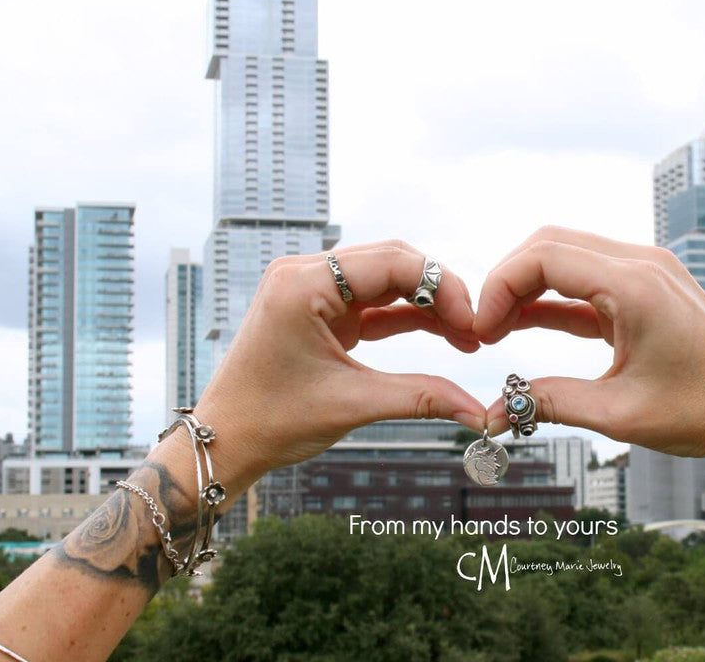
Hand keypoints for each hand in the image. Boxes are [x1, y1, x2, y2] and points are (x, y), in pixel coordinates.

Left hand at [181, 240, 487, 495]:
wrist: (226, 441)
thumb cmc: (271, 421)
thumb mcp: (352, 404)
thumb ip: (421, 397)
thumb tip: (478, 412)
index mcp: (303, 284)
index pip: (391, 262)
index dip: (440, 286)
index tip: (472, 322)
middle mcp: (305, 275)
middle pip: (391, 263)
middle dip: (438, 293)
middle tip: (475, 329)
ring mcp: (310, 290)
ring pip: (385, 281)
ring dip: (426, 305)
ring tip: (466, 336)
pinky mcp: (318, 310)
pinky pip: (372, 302)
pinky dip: (405, 316)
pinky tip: (443, 334)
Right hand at [475, 227, 704, 462]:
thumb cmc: (702, 412)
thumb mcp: (617, 414)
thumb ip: (548, 402)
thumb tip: (493, 413)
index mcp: (635, 285)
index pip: (543, 256)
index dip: (499, 288)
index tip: (481, 330)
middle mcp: (642, 264)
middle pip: (549, 243)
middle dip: (507, 281)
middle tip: (484, 329)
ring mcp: (648, 271)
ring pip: (566, 254)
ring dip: (528, 286)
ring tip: (498, 330)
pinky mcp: (648, 287)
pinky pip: (588, 278)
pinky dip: (554, 297)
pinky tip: (525, 324)